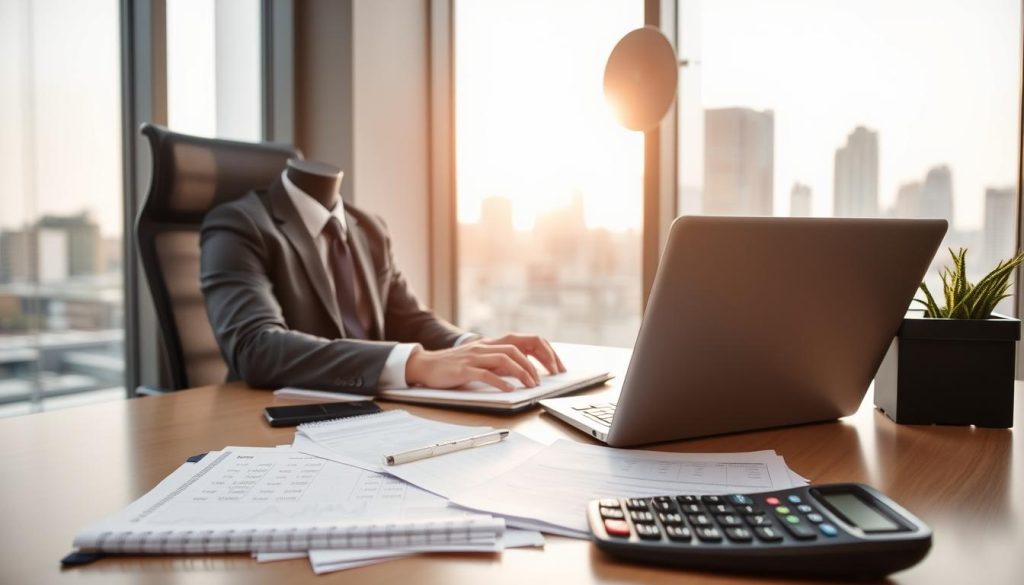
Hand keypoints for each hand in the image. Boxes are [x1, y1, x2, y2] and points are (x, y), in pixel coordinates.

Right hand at [404, 333, 564, 391]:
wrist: (425, 365)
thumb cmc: (455, 365)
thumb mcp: (481, 360)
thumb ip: (500, 362)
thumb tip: (523, 369)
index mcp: (492, 343)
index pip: (524, 340)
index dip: (544, 351)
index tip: (556, 366)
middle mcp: (485, 346)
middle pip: (518, 347)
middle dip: (537, 362)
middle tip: (549, 377)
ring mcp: (474, 357)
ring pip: (504, 359)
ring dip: (522, 372)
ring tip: (531, 384)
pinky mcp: (464, 370)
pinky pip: (485, 374)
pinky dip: (500, 381)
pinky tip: (510, 389)